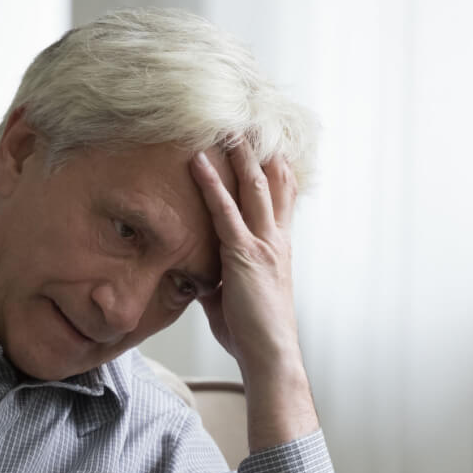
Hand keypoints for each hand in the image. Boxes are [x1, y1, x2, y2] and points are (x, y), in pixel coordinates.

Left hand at [188, 141, 304, 381]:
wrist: (270, 354)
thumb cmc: (251, 332)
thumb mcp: (230, 298)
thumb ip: (216, 278)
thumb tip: (193, 273)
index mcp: (278, 247)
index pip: (280, 198)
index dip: (274, 168)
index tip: (268, 143)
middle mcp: (276, 239)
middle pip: (269, 182)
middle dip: (258, 149)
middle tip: (247, 118)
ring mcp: (263, 244)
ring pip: (251, 187)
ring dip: (237, 154)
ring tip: (224, 125)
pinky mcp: (245, 254)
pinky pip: (224, 211)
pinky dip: (210, 184)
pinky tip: (197, 162)